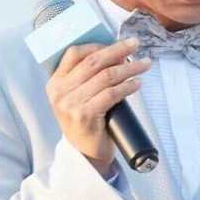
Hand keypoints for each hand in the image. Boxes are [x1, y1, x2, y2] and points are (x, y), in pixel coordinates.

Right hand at [46, 38, 151, 174]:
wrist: (86, 155)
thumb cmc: (87, 123)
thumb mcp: (79, 98)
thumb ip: (87, 78)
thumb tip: (117, 54)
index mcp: (55, 83)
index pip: (74, 54)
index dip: (98, 45)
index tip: (119, 43)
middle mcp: (60, 92)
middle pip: (93, 62)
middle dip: (117, 50)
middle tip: (135, 44)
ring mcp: (71, 104)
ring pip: (105, 77)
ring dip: (129, 68)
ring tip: (144, 64)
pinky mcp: (85, 116)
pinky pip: (111, 94)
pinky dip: (127, 86)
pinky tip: (137, 83)